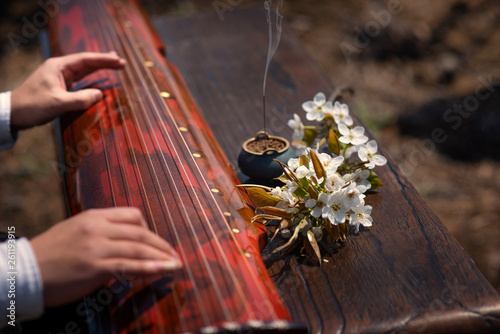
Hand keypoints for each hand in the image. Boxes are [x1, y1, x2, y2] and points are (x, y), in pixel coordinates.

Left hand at [10, 52, 125, 130]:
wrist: (14, 113)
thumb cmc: (33, 106)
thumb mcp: (59, 103)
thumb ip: (81, 99)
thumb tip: (100, 94)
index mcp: (58, 67)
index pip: (86, 60)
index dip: (104, 60)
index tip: (119, 61)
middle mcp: (59, 69)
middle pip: (86, 62)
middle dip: (104, 61)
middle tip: (121, 61)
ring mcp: (59, 77)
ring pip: (83, 70)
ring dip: (98, 68)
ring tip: (114, 65)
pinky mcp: (59, 87)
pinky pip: (79, 80)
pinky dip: (91, 78)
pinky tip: (99, 78)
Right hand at [30, 207, 181, 307]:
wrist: (26, 271)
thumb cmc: (51, 253)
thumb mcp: (76, 230)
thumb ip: (101, 232)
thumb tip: (124, 241)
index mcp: (95, 216)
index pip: (133, 215)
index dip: (149, 228)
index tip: (156, 241)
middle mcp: (98, 227)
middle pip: (140, 232)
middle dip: (161, 244)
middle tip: (174, 254)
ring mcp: (97, 247)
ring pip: (138, 248)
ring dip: (161, 257)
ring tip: (175, 264)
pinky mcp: (95, 267)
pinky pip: (129, 266)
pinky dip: (149, 268)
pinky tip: (162, 270)